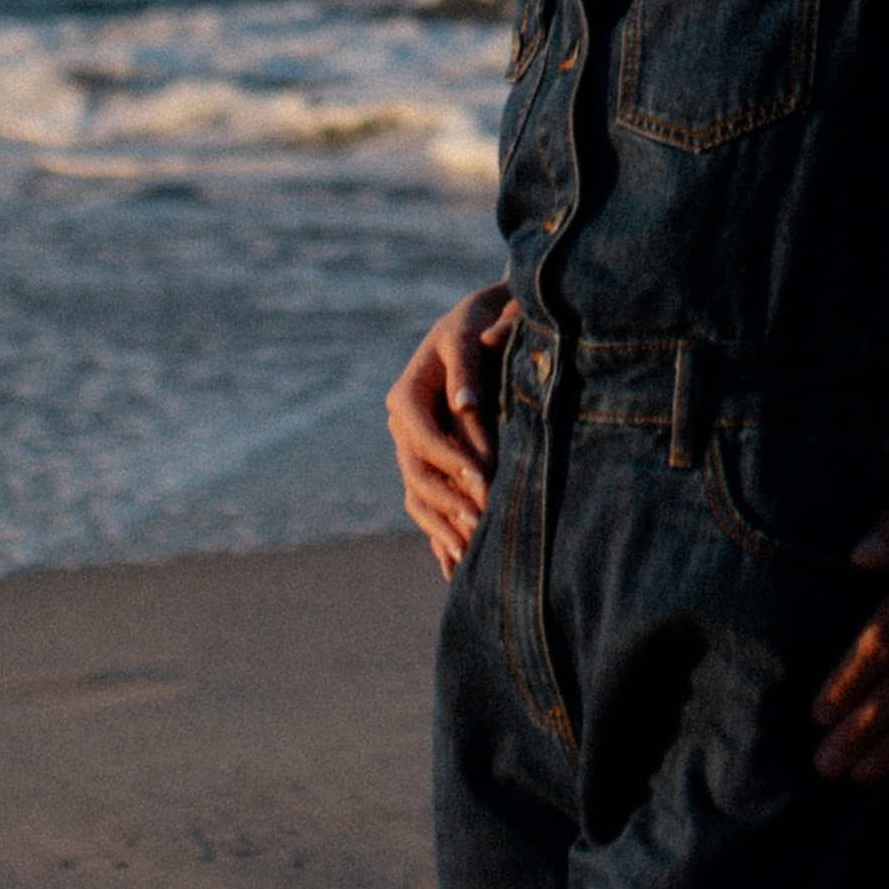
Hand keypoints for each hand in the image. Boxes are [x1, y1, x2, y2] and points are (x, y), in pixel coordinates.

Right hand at [385, 282, 513, 576]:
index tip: (485, 477)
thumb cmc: (481, 319)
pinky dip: (440, 537)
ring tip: (472, 553)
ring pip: (419, 498)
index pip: (423, 436)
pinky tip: (457, 569)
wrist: (483, 322)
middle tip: (483, 522)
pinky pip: (428, 508)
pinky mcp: (430, 467)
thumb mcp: (473, 328)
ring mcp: (413, 450)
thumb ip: (471, 363)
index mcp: (406, 393)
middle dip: (450, 500)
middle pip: (417, 474)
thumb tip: (465, 404)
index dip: (452, 459)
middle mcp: (403, 426)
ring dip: (444, 526)